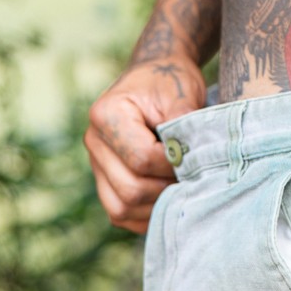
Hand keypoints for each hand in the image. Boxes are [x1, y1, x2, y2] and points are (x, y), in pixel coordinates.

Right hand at [84, 54, 205, 234]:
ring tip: (183, 186)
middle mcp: (93, 142)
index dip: (173, 164)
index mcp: (106, 115)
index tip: (197, 155)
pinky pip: (120, 214)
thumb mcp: (182, 93)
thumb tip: (193, 161)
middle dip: (167, 188)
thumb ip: (186, 126)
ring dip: (157, 204)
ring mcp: (96, 164)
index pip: (141, 159)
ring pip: (121, 207)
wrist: (156, 77)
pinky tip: (169, 196)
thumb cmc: (170, 82)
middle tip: (195, 176)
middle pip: (129, 189)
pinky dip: (146, 213)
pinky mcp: (104, 181)